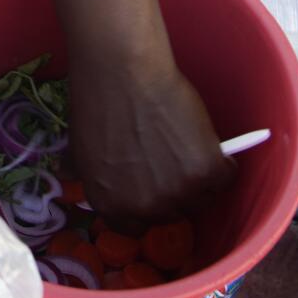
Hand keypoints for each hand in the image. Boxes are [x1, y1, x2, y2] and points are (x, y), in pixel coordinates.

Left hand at [64, 57, 231, 223]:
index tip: (151, 188)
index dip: (144, 206)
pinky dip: (222, 161)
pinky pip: (224, 176)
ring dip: (198, 180)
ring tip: (188, 148)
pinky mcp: (207, 172)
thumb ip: (87, 174)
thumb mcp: (80, 148)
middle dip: (172, 193)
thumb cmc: (97, 102)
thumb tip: (72, 178)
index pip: (135, 226)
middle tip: (170, 161)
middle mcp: (145, 209)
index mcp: (111, 207)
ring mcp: (179, 193)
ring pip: (201, 198)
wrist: (123, 71)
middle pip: (171, 214)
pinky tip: (208, 142)